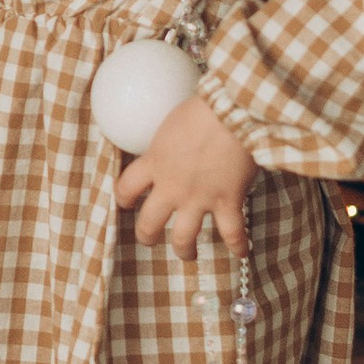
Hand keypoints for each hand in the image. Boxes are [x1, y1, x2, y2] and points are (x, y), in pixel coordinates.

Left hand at [116, 92, 257, 261]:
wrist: (232, 112)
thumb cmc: (203, 109)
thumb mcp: (170, 125)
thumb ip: (166, 145)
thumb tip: (170, 146)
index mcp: (154, 163)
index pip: (125, 188)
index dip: (124, 199)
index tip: (128, 203)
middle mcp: (171, 187)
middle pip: (149, 223)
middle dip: (147, 236)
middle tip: (151, 238)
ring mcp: (199, 198)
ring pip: (183, 238)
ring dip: (184, 250)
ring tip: (188, 254)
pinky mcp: (227, 201)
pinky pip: (232, 233)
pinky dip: (238, 247)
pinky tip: (240, 254)